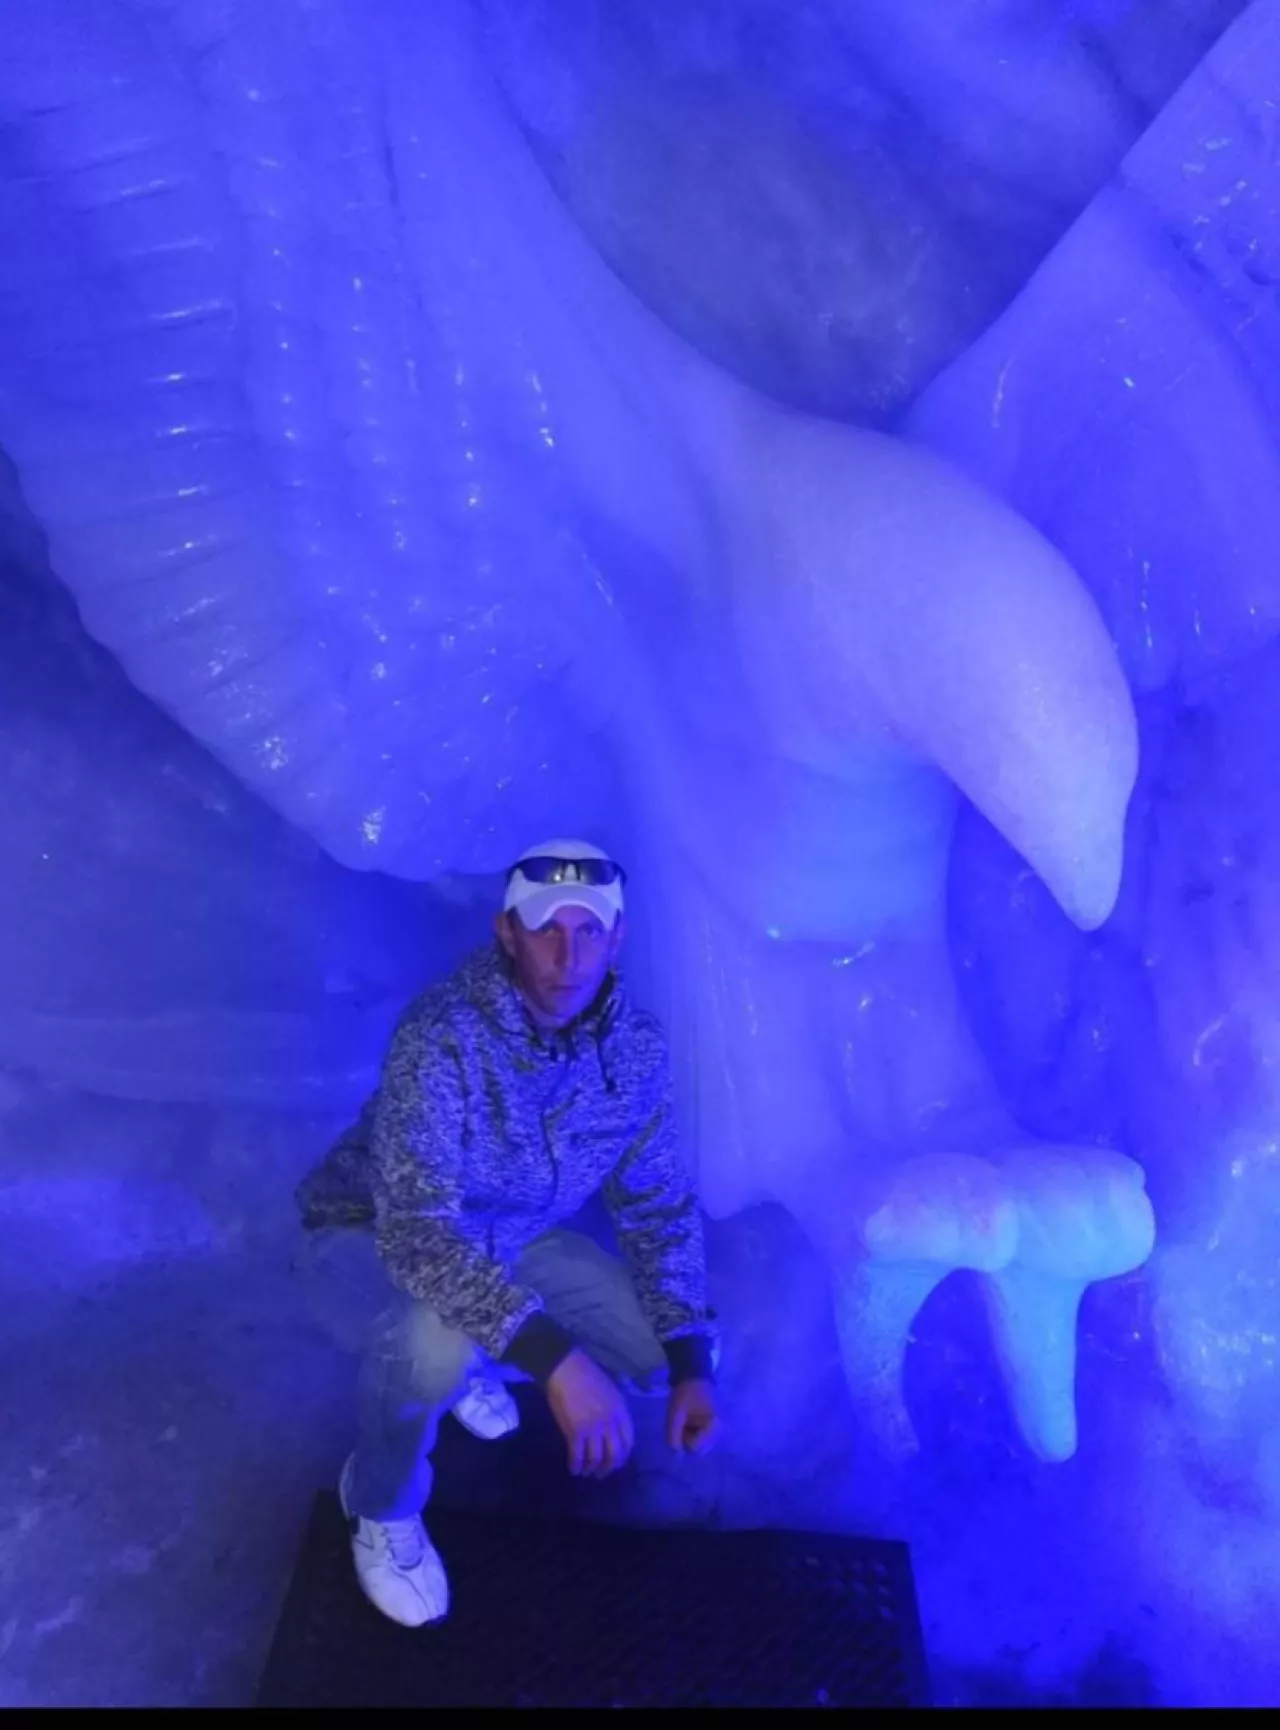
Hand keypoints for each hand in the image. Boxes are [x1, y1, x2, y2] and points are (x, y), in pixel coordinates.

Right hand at [545, 1349, 634, 1478]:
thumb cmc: (588, 1375)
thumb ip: (615, 1410)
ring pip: (596, 1458)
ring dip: (592, 1469)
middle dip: (609, 1467)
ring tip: (587, 1472)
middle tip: (602, 1473)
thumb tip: (614, 1427)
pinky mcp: (575, 1432)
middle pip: (615, 1454)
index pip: (629, 1441)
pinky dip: (576, 1466)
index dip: (623, 1455)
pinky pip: (578, 1456)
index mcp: (620, 1411)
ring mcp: (593, 1429)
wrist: (566, 1369)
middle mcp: (609, 1423)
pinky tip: (573, 1469)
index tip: (617, 1461)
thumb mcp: (611, 1391)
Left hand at [666, 1377, 720, 1455]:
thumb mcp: (676, 1414)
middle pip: (698, 1449)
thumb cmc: (685, 1393)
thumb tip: (676, 1457)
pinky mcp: (712, 1428)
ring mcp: (716, 1431)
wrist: (693, 1375)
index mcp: (713, 1426)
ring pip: (698, 1445)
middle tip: (683, 1422)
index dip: (683, 1438)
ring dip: (688, 1436)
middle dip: (686, 1439)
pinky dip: (691, 1433)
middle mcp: (718, 1432)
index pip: (695, 1448)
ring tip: (686, 1420)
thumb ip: (674, 1436)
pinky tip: (689, 1421)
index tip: (681, 1422)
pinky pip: (699, 1439)